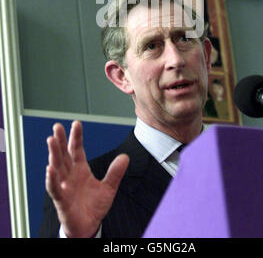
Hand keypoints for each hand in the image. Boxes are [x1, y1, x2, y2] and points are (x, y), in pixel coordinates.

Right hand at [46, 121, 128, 237]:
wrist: (88, 227)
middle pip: (64, 154)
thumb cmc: (94, 207)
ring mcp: (64, 186)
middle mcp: (70, 175)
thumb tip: (124, 157)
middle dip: (60, 140)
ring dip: (53, 154)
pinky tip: (50, 168)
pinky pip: (54, 188)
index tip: (76, 123)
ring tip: (51, 140)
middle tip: (57, 127)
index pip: (77, 149)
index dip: (76, 137)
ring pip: (57, 167)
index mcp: (80, 169)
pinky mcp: (61, 199)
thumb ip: (115, 173)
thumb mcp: (108, 188)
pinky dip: (52, 178)